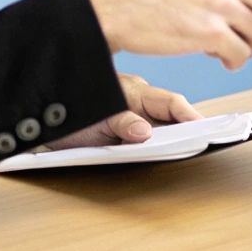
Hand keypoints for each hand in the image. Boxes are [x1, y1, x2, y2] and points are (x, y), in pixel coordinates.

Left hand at [45, 73, 203, 147]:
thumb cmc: (70, 113)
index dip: (190, 116)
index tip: (205, 128)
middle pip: (172, 115)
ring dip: (175, 140)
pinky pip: (150, 139)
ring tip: (191, 153)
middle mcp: (140, 102)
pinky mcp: (127, 133)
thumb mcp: (95, 119)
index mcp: (136, 92)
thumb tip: (144, 132)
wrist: (44, 118)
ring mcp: (136, 117)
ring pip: (163, 127)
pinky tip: (165, 158)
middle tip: (207, 143)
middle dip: (189, 129)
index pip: (171, 103)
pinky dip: (160, 148)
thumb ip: (120, 122)